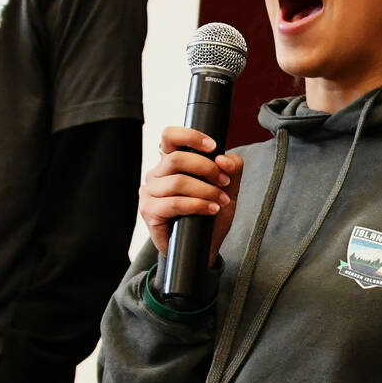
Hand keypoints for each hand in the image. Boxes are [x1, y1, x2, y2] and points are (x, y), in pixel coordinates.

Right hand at [138, 127, 241, 258]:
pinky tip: (211, 210)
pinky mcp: (149, 211)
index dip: (191, 136)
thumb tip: (223, 160)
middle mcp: (156, 174)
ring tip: (221, 201)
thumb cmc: (210, 214)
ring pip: (178, 182)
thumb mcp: (228, 188)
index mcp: (170, 162)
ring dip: (206, 191)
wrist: (202, 247)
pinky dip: (197, 205)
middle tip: (224, 181)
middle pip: (177, 159)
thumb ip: (232, 169)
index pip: (170, 136)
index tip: (213, 146)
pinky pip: (174, 203)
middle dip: (206, 168)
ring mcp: (149, 193)